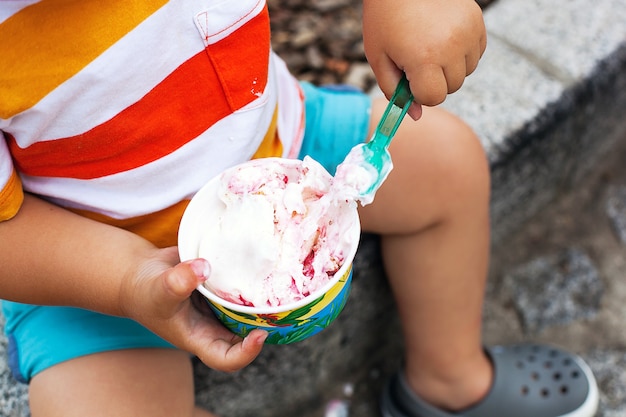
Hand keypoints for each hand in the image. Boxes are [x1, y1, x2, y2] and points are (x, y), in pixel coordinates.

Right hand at [119, 247, 266, 371]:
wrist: (140, 272)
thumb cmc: (145, 292)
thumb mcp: (158, 290)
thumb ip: (178, 282)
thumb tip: (204, 268)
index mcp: (200, 338)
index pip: (227, 359)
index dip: (246, 353)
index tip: (259, 334)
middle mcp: (214, 325)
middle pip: (247, 334)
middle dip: (264, 323)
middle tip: (279, 304)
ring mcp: (220, 306)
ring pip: (249, 309)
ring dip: (263, 299)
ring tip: (277, 281)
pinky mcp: (222, 286)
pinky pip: (243, 286)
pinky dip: (252, 277)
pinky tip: (260, 261)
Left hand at [363, 0, 486, 116]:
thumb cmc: (385, 18)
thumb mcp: (379, 57)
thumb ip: (394, 90)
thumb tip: (416, 115)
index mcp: (424, 58)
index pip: (433, 98)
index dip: (419, 92)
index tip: (409, 78)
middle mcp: (451, 47)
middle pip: (451, 88)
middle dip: (434, 80)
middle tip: (416, 58)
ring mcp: (468, 33)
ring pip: (465, 72)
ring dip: (449, 67)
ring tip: (430, 45)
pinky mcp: (477, 21)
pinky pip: (475, 54)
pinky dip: (462, 53)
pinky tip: (443, 37)